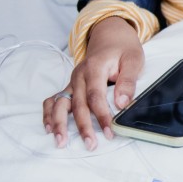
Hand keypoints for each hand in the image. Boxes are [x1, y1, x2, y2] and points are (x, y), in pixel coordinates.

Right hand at [43, 17, 142, 149]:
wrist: (111, 37)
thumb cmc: (123, 50)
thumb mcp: (134, 60)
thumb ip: (128, 81)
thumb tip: (122, 103)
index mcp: (94, 68)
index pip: (95, 96)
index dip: (102, 116)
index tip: (109, 131)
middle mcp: (79, 76)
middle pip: (77, 104)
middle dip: (82, 126)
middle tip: (90, 144)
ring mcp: (72, 81)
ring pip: (60, 103)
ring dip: (59, 123)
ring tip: (60, 142)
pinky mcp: (70, 86)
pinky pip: (53, 100)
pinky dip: (48, 114)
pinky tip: (49, 128)